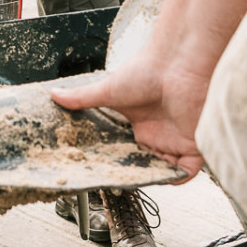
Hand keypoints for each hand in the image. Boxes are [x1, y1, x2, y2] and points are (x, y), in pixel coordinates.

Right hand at [51, 46, 215, 177]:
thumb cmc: (145, 71)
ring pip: (169, 169)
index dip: (125, 164)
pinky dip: (182, 177)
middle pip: (151, 165)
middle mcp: (158, 134)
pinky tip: (168, 176)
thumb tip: (53, 94)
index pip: (133, 153)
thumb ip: (82, 98)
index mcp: (140, 125)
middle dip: (141, 175)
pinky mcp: (193, 141)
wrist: (174, 65)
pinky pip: (190, 168)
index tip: (112, 172)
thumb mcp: (108, 90)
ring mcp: (176, 138)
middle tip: (126, 182)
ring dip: (160, 177)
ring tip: (144, 180)